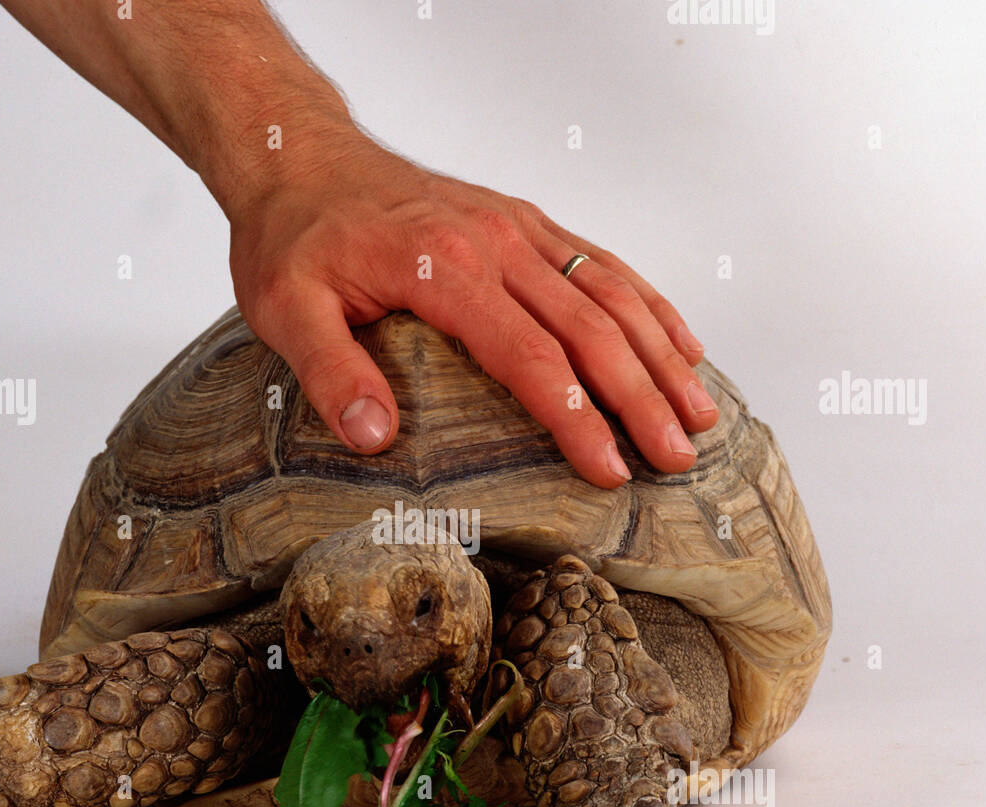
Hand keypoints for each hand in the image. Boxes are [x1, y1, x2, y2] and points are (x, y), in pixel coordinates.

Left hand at [228, 131, 717, 488]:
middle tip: (676, 459)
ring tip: (699, 414)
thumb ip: (330, 373)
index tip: (609, 471)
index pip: (531, 356)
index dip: (578, 417)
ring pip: (610, 293)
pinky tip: (679, 342)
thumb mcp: (286, 309)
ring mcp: (516, 226)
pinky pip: (599, 262)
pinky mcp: (522, 222)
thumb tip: (376, 437)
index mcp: (445, 268)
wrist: (300, 156)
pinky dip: (648, 303)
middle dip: (642, 399)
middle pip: (591, 327)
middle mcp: (495, 241)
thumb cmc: (294, 236)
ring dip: (661, 355)